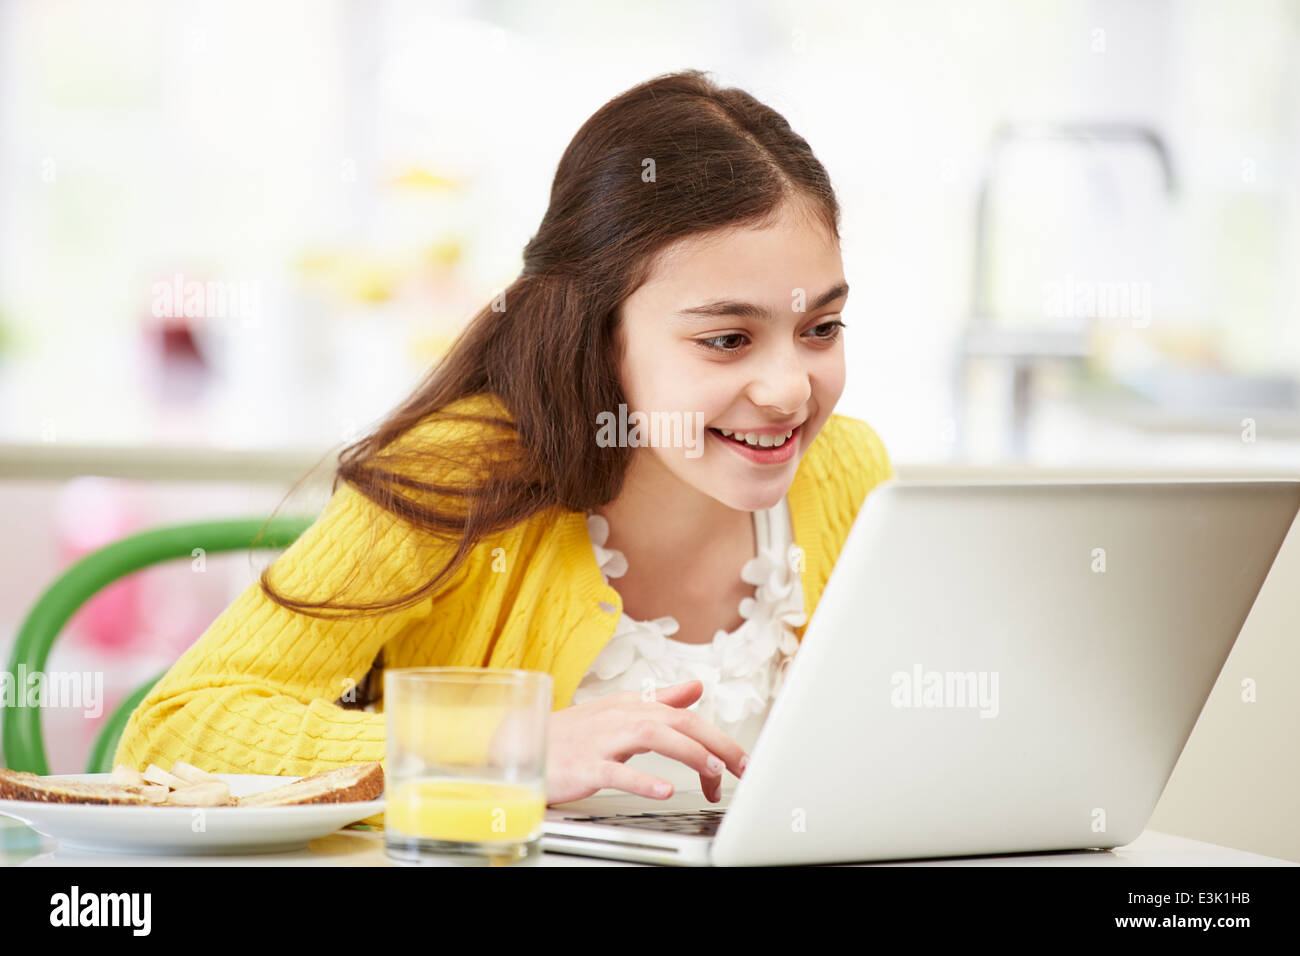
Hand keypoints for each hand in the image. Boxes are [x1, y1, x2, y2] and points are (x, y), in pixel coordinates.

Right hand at [545, 680, 746, 805]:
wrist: (520, 743)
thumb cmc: (572, 732)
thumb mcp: (619, 712)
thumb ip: (660, 701)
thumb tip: (695, 688)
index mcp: (632, 706)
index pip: (686, 716)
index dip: (719, 736)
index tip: (741, 761)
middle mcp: (621, 718)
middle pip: (678, 723)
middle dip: (717, 744)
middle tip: (743, 768)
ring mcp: (602, 741)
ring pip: (653, 737)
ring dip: (688, 753)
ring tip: (713, 772)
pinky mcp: (585, 766)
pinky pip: (616, 772)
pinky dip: (642, 781)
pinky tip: (665, 790)